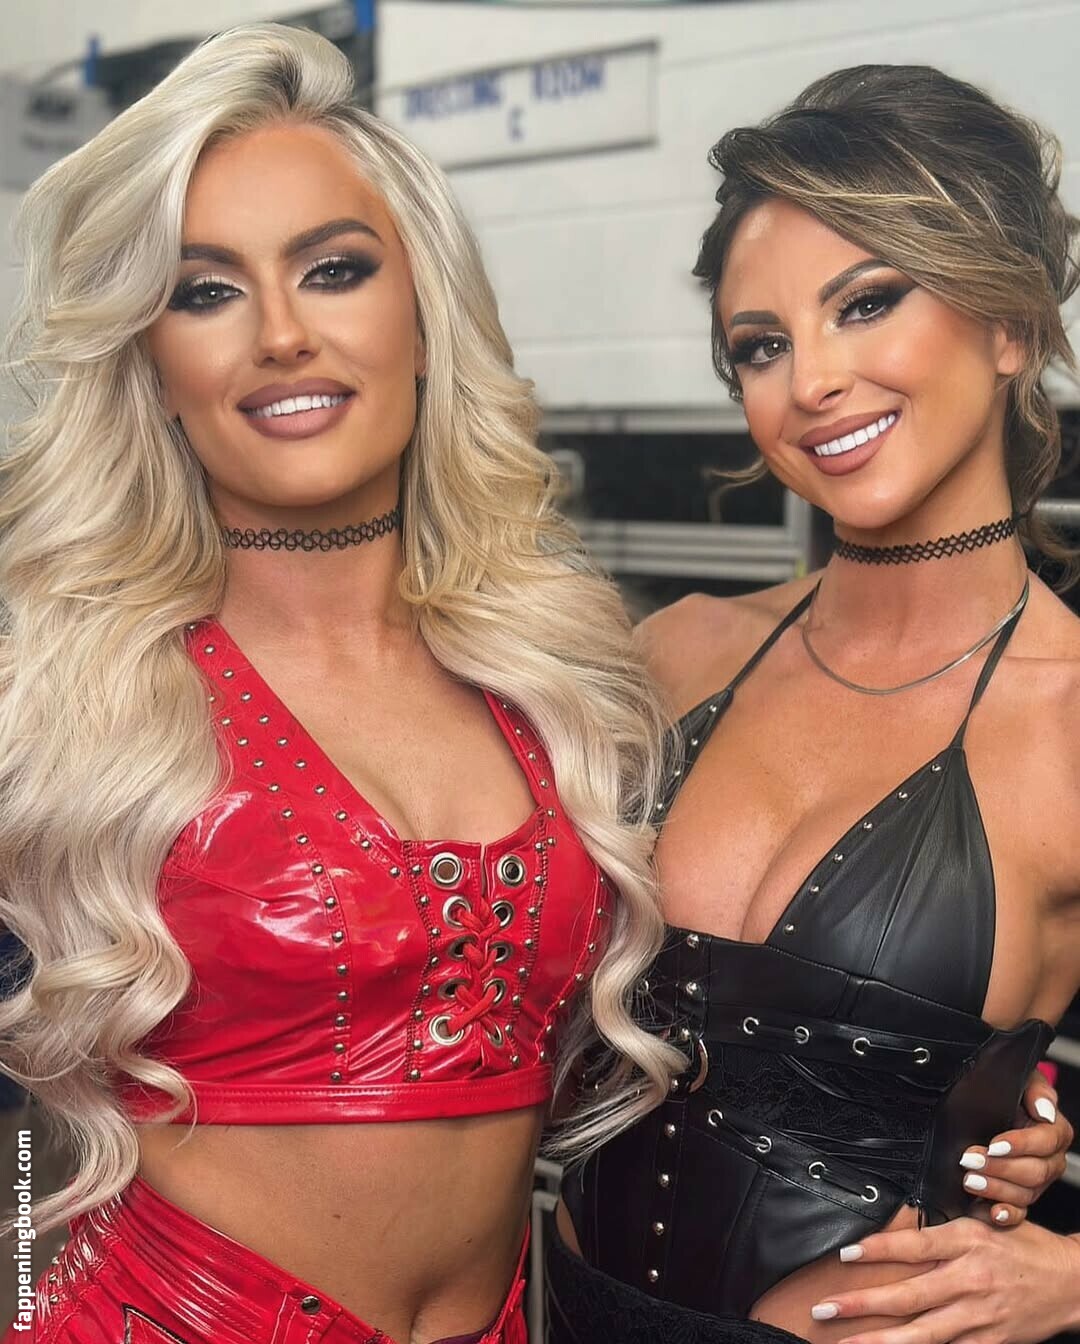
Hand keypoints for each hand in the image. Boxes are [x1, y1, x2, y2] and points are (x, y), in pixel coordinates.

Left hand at [812, 1218, 1079, 1343]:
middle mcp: (970, 1280)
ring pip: (922, 1332)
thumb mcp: (984, 1224)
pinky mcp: (990, 1341)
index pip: (913, 1246)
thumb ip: (944, 1232)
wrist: (1071, 1282)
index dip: (877, 1251)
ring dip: (881, 1340)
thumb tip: (901, 1232)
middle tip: (826, 1308)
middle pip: (908, 1295)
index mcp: (967, 1242)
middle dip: (863, 1304)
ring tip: (847, 1343)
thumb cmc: (1026, 1248)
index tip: (845, 1255)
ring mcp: (980, 1316)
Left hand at [956, 1073, 1071, 1226]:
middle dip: (1000, 1167)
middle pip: (1035, 1172)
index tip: (994, 1143)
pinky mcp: (1017, 1198)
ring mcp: (1033, 1182)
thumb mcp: (1017, 1080)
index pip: (1046, 1142)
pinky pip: (1018, 1213)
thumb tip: (1045, 1109)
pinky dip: (1004, 1214)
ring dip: (995, 1188)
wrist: (973, 1107)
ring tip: (969, 1180)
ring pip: (1025, 1194)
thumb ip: (1035, 1088)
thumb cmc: (998, 1092)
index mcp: (1052, 1132)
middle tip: (971, 1160)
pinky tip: (989, 1211)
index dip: (1021, 1144)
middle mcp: (1048, 1159)